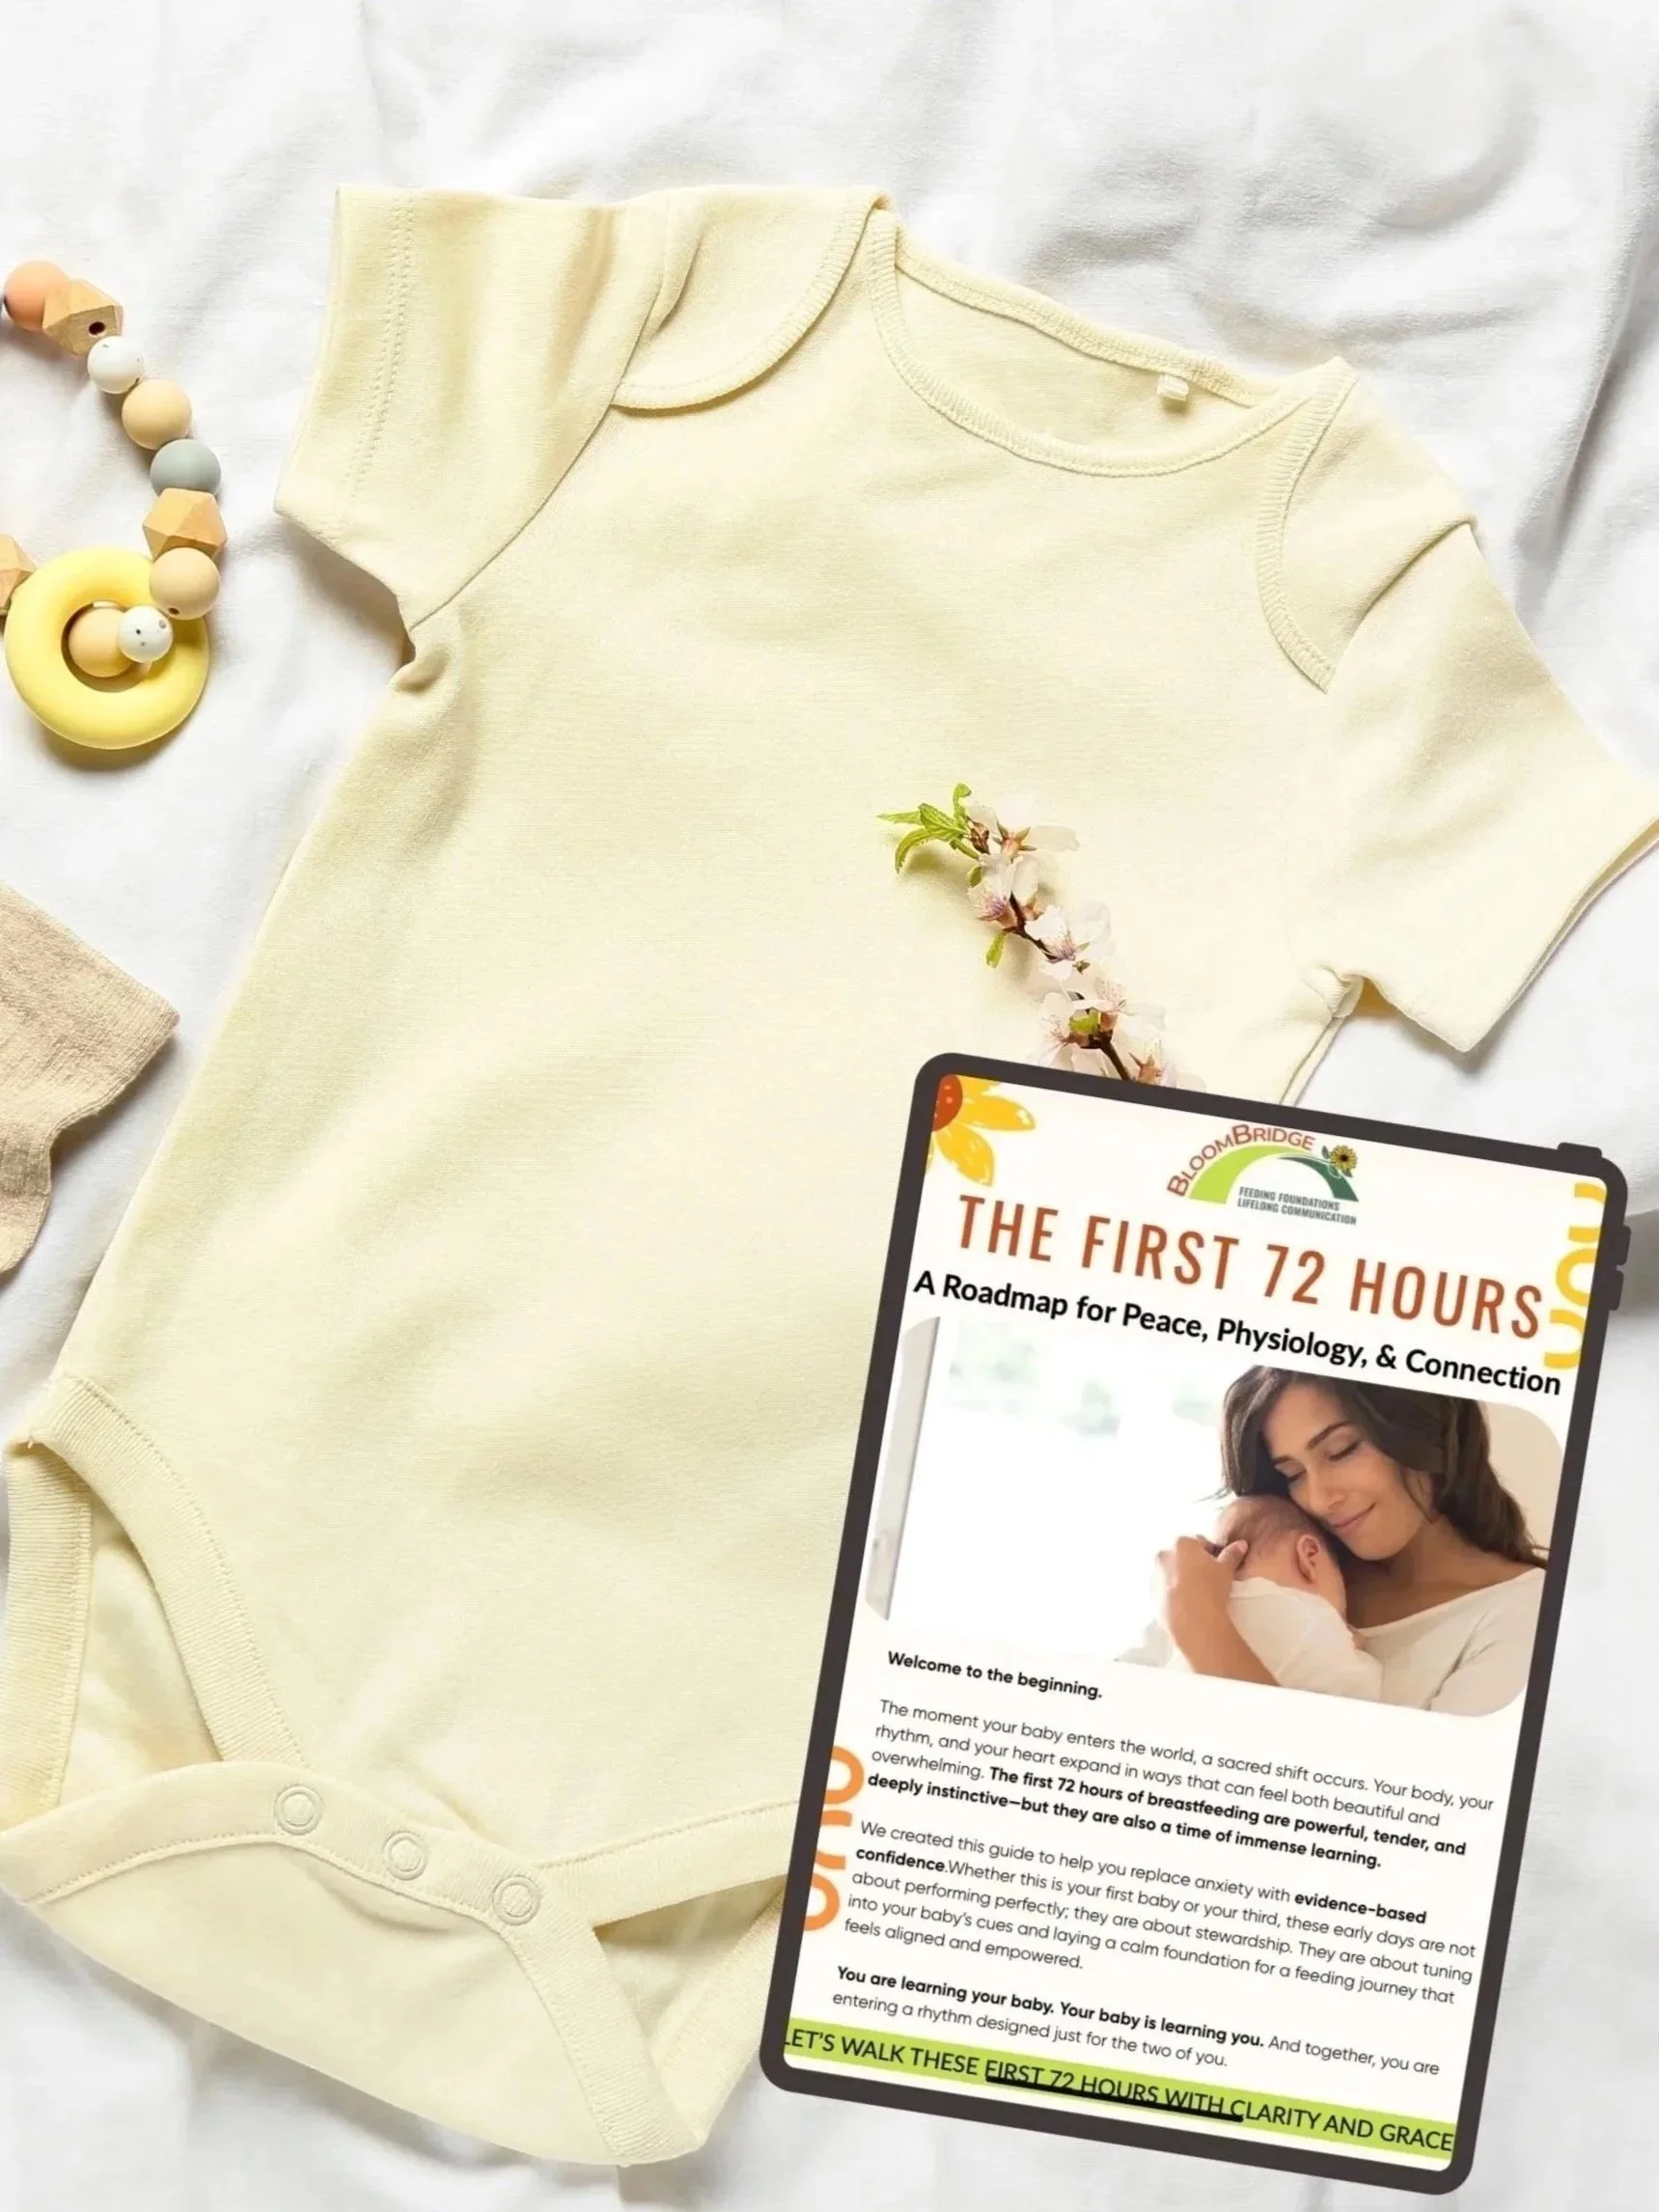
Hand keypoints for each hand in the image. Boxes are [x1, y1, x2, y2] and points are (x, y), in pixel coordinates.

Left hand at [1158, 1534, 1247, 1655]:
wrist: (1191, 1620)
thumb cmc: (1210, 1587)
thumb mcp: (1226, 1569)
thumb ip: (1232, 1554)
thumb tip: (1241, 1544)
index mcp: (1181, 1543)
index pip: (1198, 1542)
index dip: (1210, 1553)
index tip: (1218, 1565)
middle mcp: (1163, 1555)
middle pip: (1181, 1555)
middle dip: (1192, 1563)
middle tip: (1208, 1578)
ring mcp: (1154, 1575)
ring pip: (1171, 1572)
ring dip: (1181, 1577)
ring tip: (1197, 1593)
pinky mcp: (1151, 1595)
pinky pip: (1164, 1589)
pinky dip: (1173, 1592)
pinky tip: (1186, 1603)